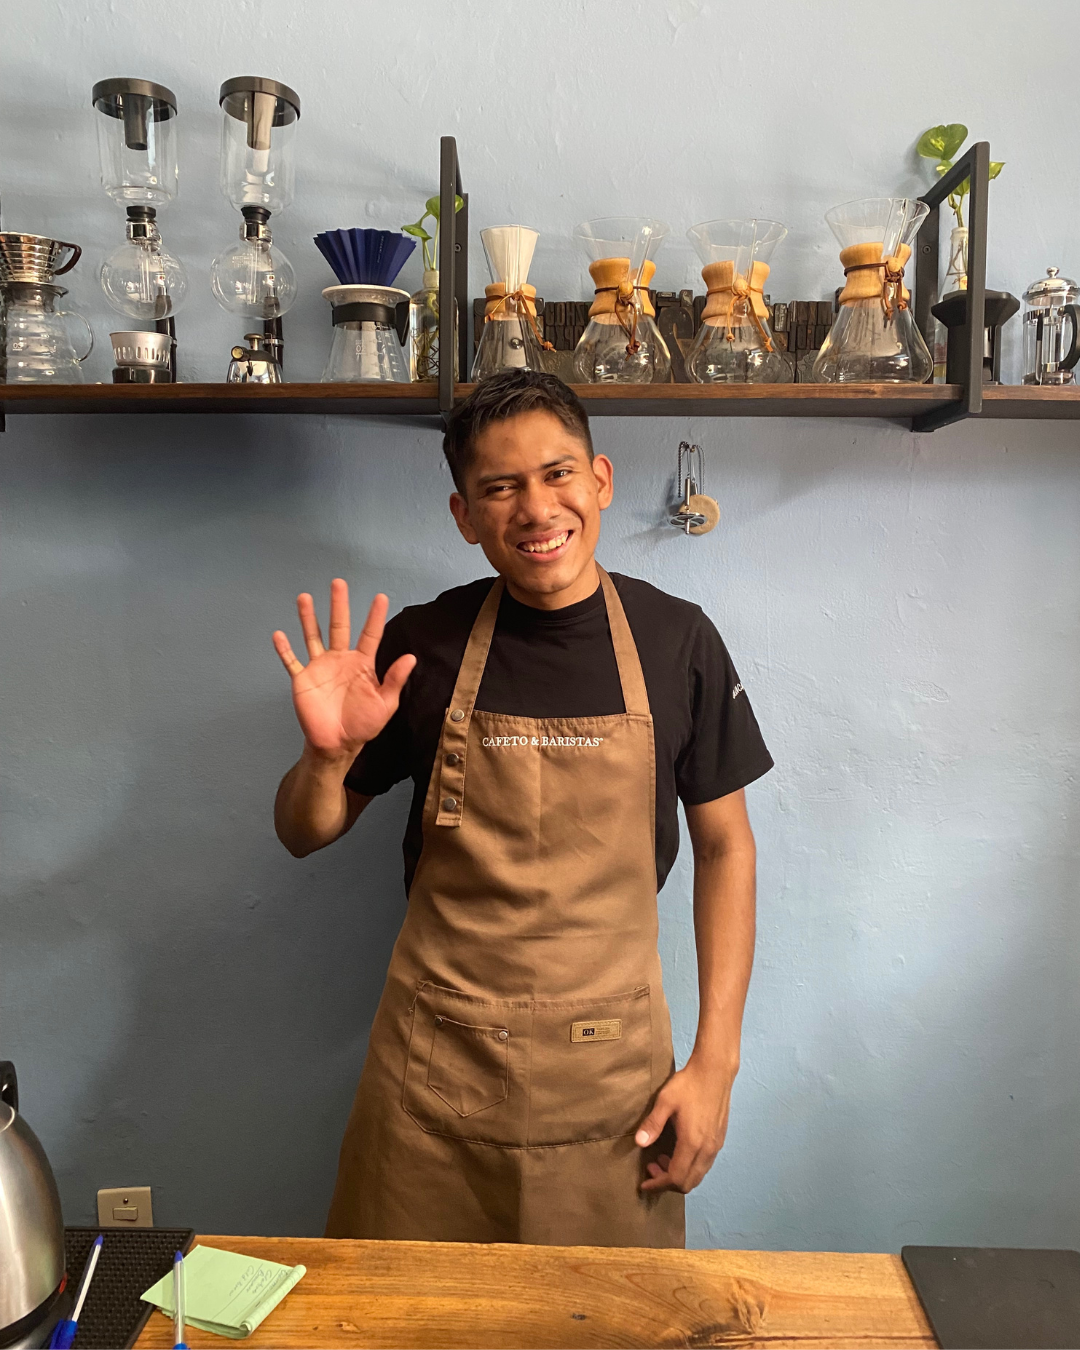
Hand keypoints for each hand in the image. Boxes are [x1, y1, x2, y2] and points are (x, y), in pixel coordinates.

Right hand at [272, 579, 415, 756]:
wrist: (338, 745)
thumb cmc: (363, 725)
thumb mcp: (385, 704)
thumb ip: (395, 680)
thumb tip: (411, 657)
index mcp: (362, 664)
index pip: (370, 635)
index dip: (375, 616)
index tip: (380, 597)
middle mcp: (340, 660)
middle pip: (339, 626)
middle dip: (339, 605)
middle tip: (338, 583)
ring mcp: (320, 668)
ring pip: (313, 637)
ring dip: (309, 618)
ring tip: (305, 597)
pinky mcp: (302, 680)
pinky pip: (291, 662)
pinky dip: (284, 650)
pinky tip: (279, 635)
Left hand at [635, 1055, 736, 1194]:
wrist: (715, 1071)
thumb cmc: (689, 1084)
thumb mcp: (665, 1100)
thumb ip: (652, 1124)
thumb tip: (639, 1143)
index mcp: (692, 1143)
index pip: (675, 1178)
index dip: (658, 1185)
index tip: (644, 1183)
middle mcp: (707, 1150)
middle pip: (688, 1183)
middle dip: (668, 1183)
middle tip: (651, 1169)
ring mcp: (715, 1146)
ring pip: (698, 1176)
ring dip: (679, 1176)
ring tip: (661, 1159)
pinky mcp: (719, 1139)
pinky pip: (704, 1165)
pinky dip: (690, 1167)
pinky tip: (678, 1151)